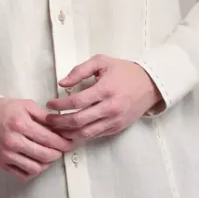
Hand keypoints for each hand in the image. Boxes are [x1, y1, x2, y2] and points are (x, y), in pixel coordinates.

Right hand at [0, 97, 74, 180]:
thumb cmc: (1, 110)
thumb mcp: (25, 105)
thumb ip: (44, 116)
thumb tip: (61, 126)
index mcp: (21, 124)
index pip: (50, 139)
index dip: (64, 143)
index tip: (69, 143)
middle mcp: (13, 141)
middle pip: (45, 155)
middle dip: (58, 153)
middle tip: (61, 150)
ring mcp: (7, 154)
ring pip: (36, 168)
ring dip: (47, 163)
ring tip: (48, 156)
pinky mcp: (2, 163)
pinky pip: (23, 174)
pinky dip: (33, 170)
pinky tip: (36, 162)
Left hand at [44, 55, 163, 145]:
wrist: (150, 84)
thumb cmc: (124, 71)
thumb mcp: (102, 62)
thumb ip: (79, 70)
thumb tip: (62, 83)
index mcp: (105, 89)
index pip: (76, 102)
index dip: (59, 105)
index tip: (49, 104)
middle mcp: (110, 107)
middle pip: (78, 121)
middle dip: (59, 122)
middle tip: (48, 120)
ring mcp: (114, 120)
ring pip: (85, 133)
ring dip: (67, 133)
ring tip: (56, 129)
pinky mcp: (117, 128)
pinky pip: (95, 135)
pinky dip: (80, 136)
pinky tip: (71, 132)